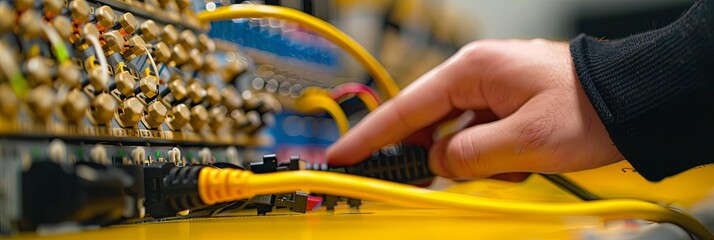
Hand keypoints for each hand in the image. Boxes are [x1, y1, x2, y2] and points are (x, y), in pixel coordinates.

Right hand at [326, 39, 623, 179]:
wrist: (637, 100)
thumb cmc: (588, 109)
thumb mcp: (523, 142)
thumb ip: (468, 155)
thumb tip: (439, 163)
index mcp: (473, 71)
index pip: (407, 108)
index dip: (371, 136)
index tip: (342, 155)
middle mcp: (477, 75)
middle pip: (430, 122)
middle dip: (433, 156)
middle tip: (418, 182)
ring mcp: (493, 89)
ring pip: (459, 134)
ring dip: (475, 158)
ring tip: (511, 163)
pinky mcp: (508, 104)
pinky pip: (482, 136)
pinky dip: (494, 156)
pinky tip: (521, 160)